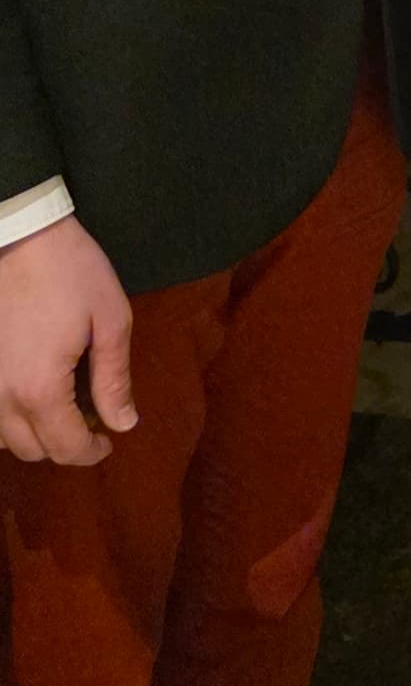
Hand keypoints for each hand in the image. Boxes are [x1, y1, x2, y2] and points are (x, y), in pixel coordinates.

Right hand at [0, 214, 135, 464]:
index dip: (91, 452)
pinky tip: (26, 391)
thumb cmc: (70, 271)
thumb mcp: (110, 320)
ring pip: (2, 438)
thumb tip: (123, 423)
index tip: (108, 440)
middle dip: (64, 445)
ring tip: (58, 406)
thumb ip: (114, 378)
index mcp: (41, 390)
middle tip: (89, 419)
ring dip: (31, 433)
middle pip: (32, 450)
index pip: (66, 448)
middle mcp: (1, 396)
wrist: (20, 233)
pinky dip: (6, 416)